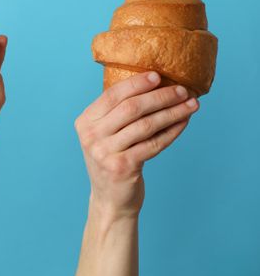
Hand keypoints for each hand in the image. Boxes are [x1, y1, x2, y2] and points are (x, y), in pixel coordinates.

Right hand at [74, 71, 198, 219]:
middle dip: (160, 96)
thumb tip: (152, 84)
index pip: (111, 95)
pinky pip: (153, 144)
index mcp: (84, 122)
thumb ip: (117, 113)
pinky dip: (172, 131)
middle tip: (182, 91)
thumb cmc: (112, 159)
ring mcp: (105, 152)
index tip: (158, 76)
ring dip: (172, 112)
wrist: (110, 199)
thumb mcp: (104, 134)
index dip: (136, 83)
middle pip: (131, 108)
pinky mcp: (122, 166)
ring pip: (146, 125)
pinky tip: (183, 123)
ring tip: (191, 105)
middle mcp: (91, 136)